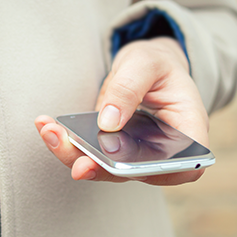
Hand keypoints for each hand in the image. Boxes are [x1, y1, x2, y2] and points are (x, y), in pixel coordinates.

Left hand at [36, 36, 208, 184]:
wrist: (144, 66)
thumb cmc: (155, 64)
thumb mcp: (146, 63)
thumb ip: (129, 88)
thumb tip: (108, 122)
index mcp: (189, 131)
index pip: (186, 168)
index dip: (158, 173)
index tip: (126, 164)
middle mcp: (164, 152)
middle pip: (136, 173)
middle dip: (101, 168)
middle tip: (75, 161)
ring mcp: (136, 156)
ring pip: (107, 169)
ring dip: (74, 155)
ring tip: (49, 132)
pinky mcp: (113, 152)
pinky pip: (91, 156)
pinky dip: (67, 144)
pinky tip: (47, 126)